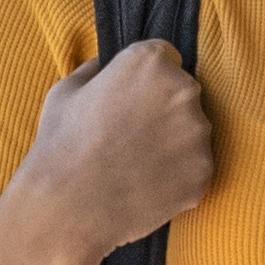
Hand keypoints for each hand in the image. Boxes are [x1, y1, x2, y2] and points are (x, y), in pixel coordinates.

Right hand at [13, 40, 215, 264]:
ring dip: (173, 142)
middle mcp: (183, 91)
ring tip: (135, 162)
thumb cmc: (61, 145)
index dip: (146, 78)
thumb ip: (93, 70)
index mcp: (150, 63)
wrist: (67, 207)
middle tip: (131, 133)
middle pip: (183, 92)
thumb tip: (102, 65)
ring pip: (193, 131)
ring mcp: (198, 135)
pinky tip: (145, 183)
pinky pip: (195, 167)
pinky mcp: (203, 173)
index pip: (165, 57)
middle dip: (163, 107)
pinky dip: (176, 174)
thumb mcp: (65, 91)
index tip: (130, 98)